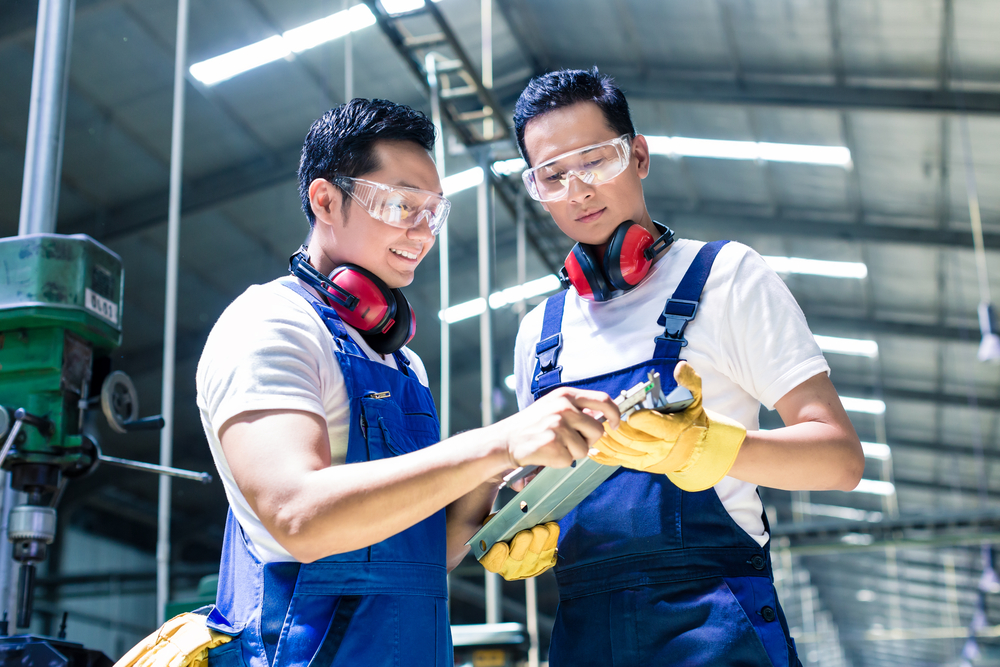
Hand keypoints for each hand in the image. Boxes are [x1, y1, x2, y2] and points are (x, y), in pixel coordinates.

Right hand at [479, 522, 558, 580]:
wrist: (520, 530)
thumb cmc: (504, 528)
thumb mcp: (493, 524)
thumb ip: (493, 523)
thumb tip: (500, 518)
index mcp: (494, 559)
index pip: (493, 563)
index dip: (496, 556)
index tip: (501, 545)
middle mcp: (512, 567)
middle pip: (517, 559)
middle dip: (521, 546)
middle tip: (525, 534)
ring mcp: (531, 565)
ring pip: (536, 555)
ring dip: (539, 541)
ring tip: (540, 529)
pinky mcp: (547, 559)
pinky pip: (551, 548)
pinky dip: (551, 536)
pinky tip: (551, 526)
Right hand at [497, 387, 619, 469]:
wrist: (505, 440)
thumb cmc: (531, 425)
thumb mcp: (554, 406)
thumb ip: (577, 409)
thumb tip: (604, 416)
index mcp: (566, 395)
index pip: (604, 401)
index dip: (615, 415)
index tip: (615, 425)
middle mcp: (564, 407)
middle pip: (597, 430)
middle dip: (588, 440)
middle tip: (569, 441)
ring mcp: (558, 424)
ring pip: (585, 449)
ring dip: (572, 453)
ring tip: (553, 445)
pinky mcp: (553, 443)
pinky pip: (570, 460)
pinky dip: (560, 461)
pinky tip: (546, 453)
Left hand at [590, 362, 745, 491]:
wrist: (696, 449)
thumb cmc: (690, 419)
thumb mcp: (696, 398)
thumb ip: (690, 381)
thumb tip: (680, 368)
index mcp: (675, 429)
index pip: (656, 426)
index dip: (641, 420)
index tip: (629, 414)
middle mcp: (662, 447)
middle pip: (633, 440)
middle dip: (615, 429)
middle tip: (601, 417)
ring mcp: (650, 458)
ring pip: (623, 452)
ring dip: (606, 441)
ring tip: (593, 427)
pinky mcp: (641, 464)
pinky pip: (619, 461)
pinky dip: (604, 456)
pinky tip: (593, 448)